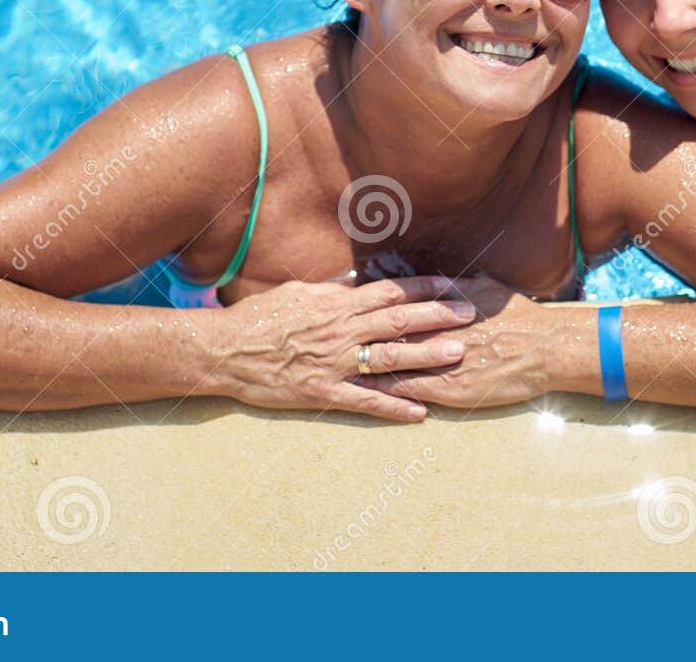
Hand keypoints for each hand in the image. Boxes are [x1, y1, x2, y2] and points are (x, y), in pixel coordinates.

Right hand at [209, 276, 476, 420]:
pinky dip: (393, 407)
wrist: (225, 351)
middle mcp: (340, 331)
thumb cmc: (260, 318)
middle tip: (470, 315)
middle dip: (437, 316)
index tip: (451, 286)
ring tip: (458, 354)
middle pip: (398, 321)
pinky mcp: (323, 393)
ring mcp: (334, 364)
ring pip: (389, 358)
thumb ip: (332, 291)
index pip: (388, 292)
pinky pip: (365, 401)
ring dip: (426, 356)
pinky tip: (420, 412)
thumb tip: (358, 283)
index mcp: (336, 304)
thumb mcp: (298, 293)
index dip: (422, 288)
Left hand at [356, 275, 558, 410]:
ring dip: (364, 366)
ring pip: (393, 364)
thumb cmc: (520, 317)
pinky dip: (388, 392)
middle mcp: (438, 333)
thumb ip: (456, 285)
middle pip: (388, 334)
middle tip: (327, 336)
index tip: (344, 306)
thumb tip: (434, 279)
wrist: (548, 348)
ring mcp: (443, 365)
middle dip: (357, 337)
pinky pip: (412, 392)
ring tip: (336, 366)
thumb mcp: (485, 290)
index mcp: (442, 307)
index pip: (397, 307)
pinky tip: (367, 393)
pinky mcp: (453, 391)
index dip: (369, 308)